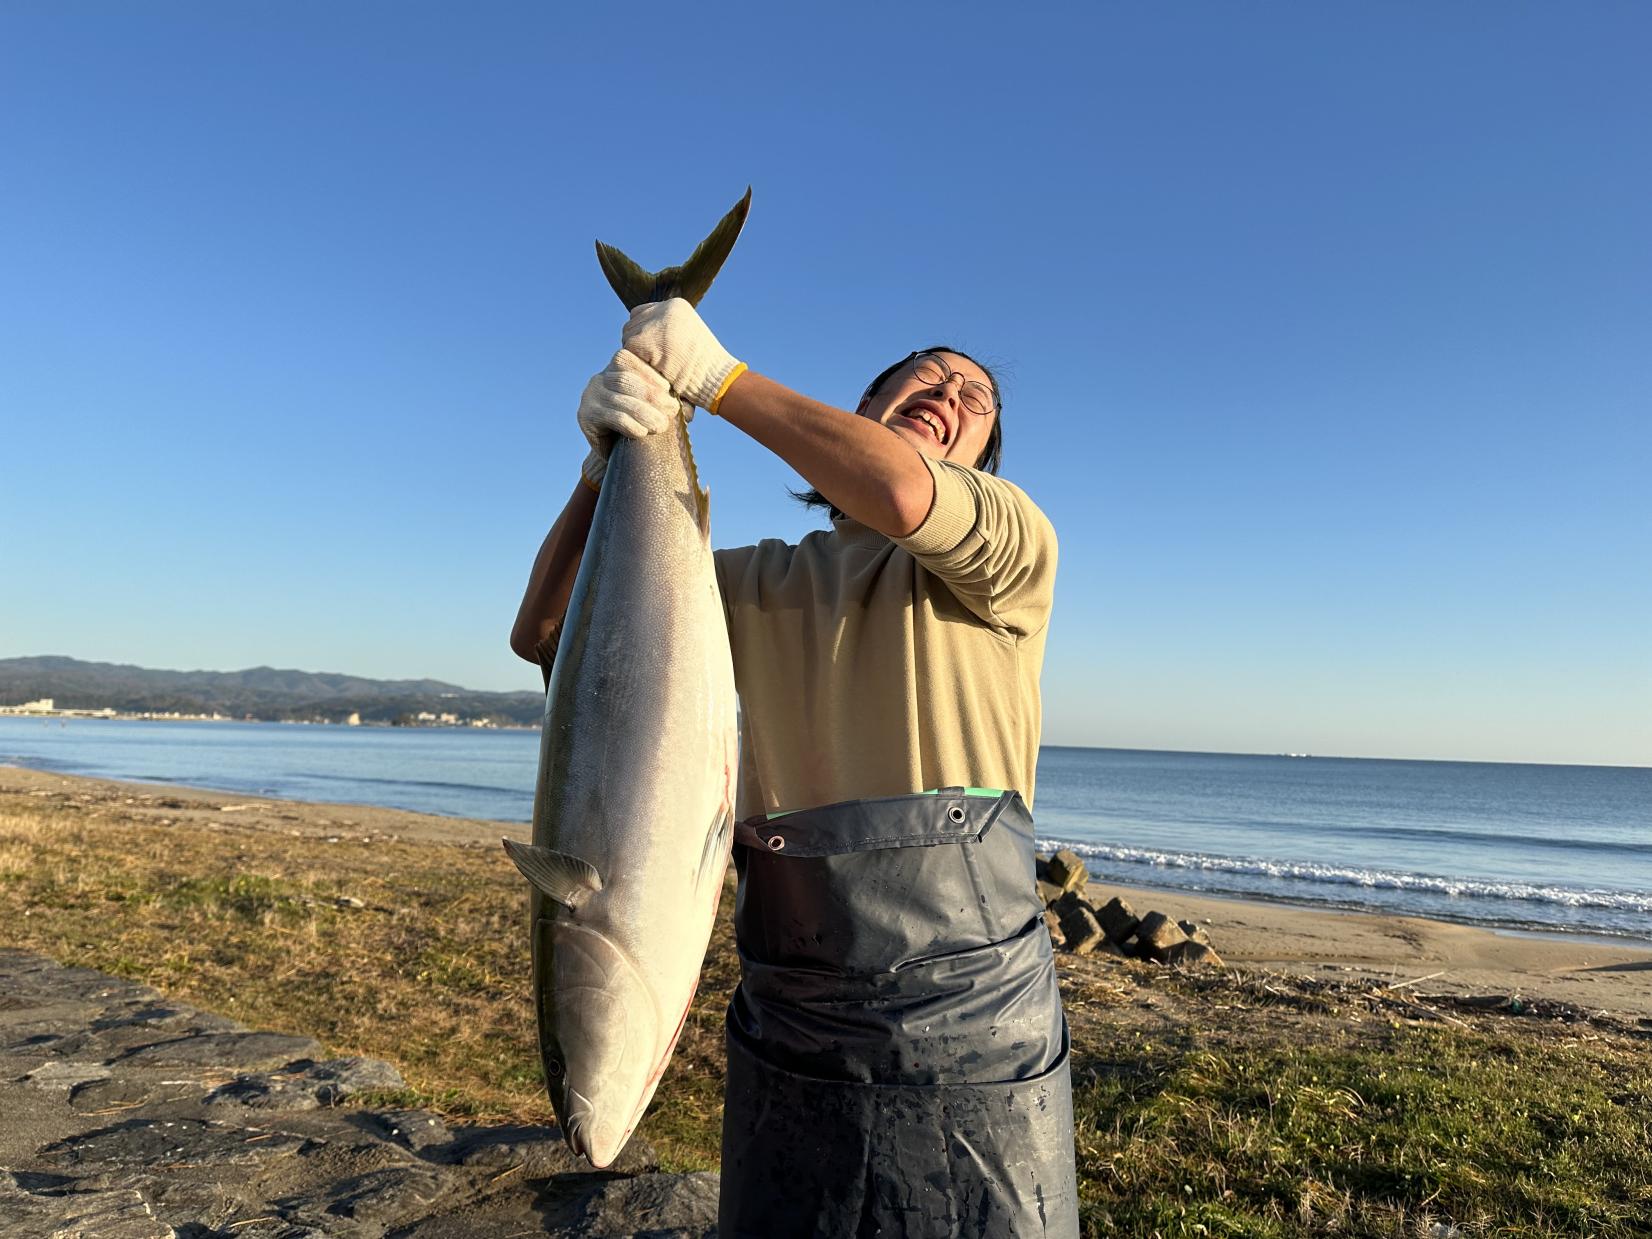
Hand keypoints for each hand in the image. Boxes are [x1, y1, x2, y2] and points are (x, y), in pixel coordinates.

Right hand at [576, 349, 687, 489]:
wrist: (618, 455)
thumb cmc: (643, 424)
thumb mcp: (657, 407)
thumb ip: (669, 399)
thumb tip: (689, 406)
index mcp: (616, 368)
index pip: (631, 362)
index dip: (651, 375)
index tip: (669, 391)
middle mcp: (599, 379)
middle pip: (625, 380)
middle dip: (651, 396)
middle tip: (671, 411)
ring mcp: (590, 397)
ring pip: (619, 399)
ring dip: (644, 413)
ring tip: (661, 426)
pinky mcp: (585, 417)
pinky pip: (610, 417)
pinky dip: (629, 425)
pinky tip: (642, 433)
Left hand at [621, 298, 743, 411]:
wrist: (715, 378)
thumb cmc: (705, 366)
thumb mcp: (689, 336)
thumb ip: (668, 329)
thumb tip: (642, 334)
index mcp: (676, 305)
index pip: (642, 312)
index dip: (643, 331)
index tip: (653, 349)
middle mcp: (664, 309)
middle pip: (632, 323)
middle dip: (638, 343)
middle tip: (652, 361)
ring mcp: (654, 323)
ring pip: (628, 337)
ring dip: (636, 354)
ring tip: (656, 366)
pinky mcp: (645, 341)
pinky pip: (628, 351)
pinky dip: (637, 363)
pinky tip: (654, 371)